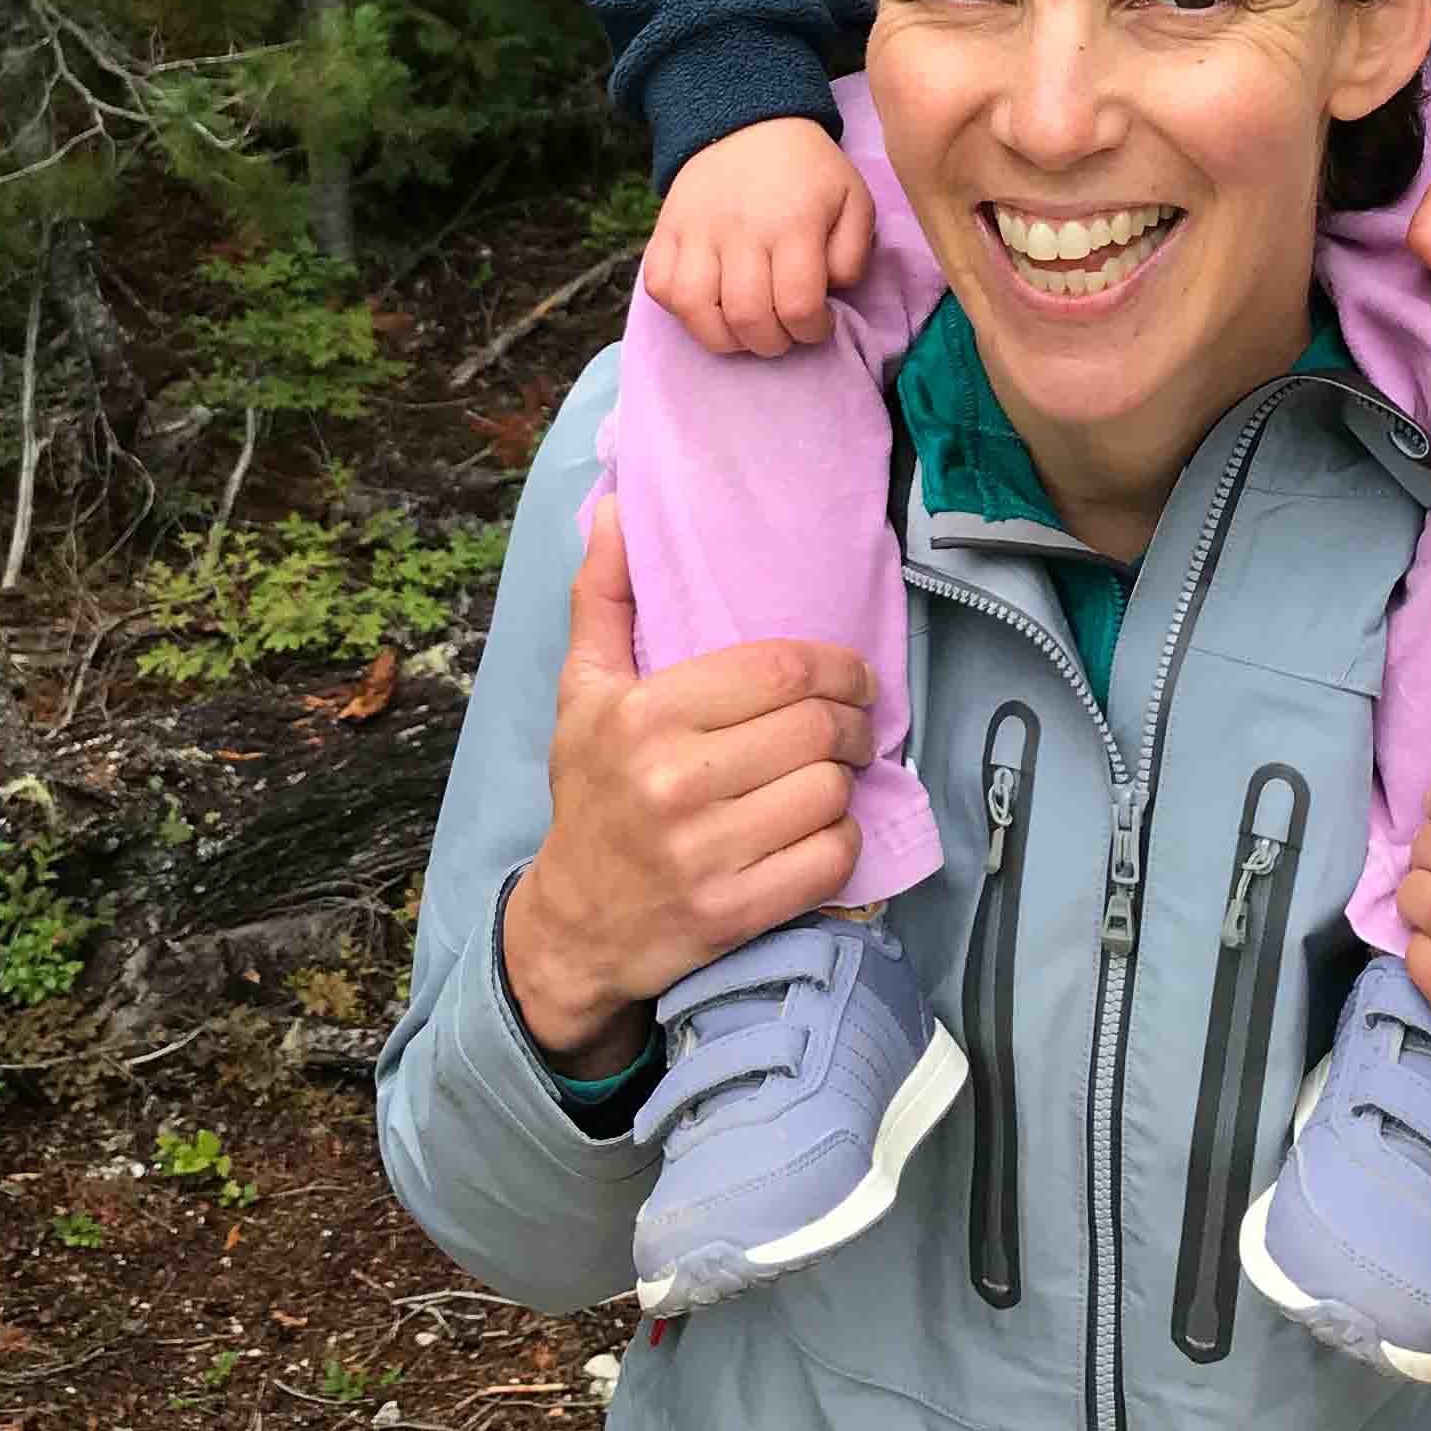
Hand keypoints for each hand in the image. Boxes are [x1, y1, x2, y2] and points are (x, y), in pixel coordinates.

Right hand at [500, 497, 874, 1067]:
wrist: (574, 925)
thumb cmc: (591, 793)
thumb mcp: (583, 691)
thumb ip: (606, 596)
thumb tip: (618, 505)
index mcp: (643, 715)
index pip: (780, 669)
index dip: (838, 666)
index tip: (853, 676)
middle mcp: (673, 782)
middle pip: (817, 728)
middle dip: (856, 722)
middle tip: (855, 725)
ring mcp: (705, 853)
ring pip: (832, 791)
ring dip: (847, 781)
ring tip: (832, 774)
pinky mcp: (735, 913)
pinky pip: (831, 858)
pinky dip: (842, 840)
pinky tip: (821, 829)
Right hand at [645, 118, 876, 357]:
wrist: (747, 122)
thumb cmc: (808, 171)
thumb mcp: (853, 199)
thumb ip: (853, 253)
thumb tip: (830, 293)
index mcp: (793, 224)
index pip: (798, 306)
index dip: (813, 331)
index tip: (819, 324)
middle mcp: (740, 231)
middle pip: (747, 316)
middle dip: (772, 342)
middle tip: (784, 332)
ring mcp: (695, 232)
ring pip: (695, 309)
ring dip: (724, 338)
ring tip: (744, 331)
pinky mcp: (664, 231)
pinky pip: (659, 287)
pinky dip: (680, 310)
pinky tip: (708, 305)